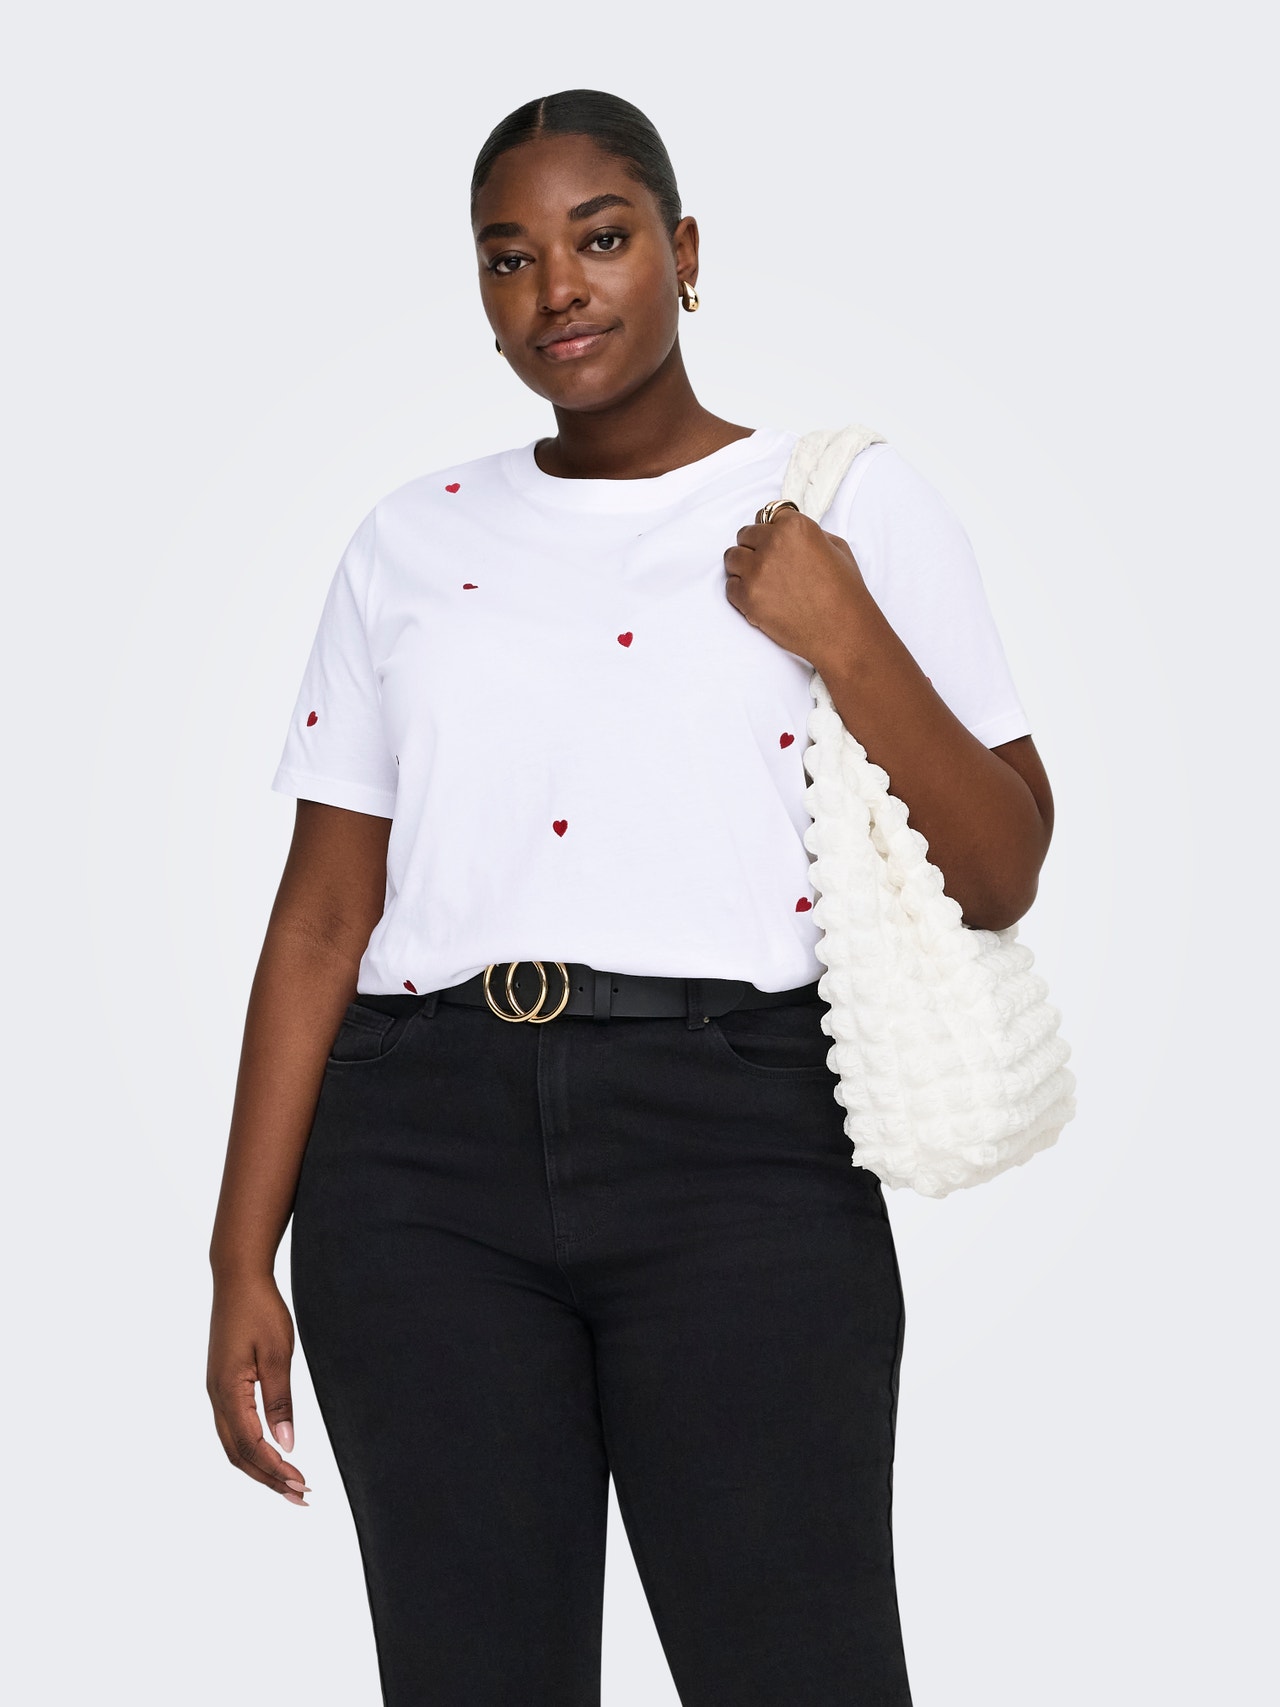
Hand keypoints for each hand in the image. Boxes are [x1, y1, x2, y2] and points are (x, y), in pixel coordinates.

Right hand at [207, 1273, 309, 1504]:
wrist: (237, 1278)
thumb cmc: (260, 1310)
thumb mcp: (277, 1353)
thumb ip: (280, 1400)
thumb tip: (287, 1444)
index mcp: (228, 1392)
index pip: (251, 1446)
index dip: (276, 1470)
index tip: (302, 1485)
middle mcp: (216, 1397)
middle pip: (238, 1454)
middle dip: (268, 1479)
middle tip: (300, 1497)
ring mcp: (216, 1391)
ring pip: (233, 1444)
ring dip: (259, 1468)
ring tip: (288, 1484)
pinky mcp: (222, 1384)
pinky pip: (232, 1428)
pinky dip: (251, 1449)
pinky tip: (270, 1453)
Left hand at [723, 510, 869, 665]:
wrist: (843, 632)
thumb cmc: (845, 592)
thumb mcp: (836, 547)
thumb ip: (807, 533)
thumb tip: (787, 531)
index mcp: (795, 526)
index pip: (767, 515)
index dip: (771, 531)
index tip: (775, 543)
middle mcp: (772, 543)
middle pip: (744, 535)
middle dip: (754, 548)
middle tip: (770, 566)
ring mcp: (757, 571)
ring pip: (731, 558)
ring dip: (743, 568)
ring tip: (764, 583)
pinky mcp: (748, 598)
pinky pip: (730, 587)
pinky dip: (741, 593)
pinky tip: (762, 599)